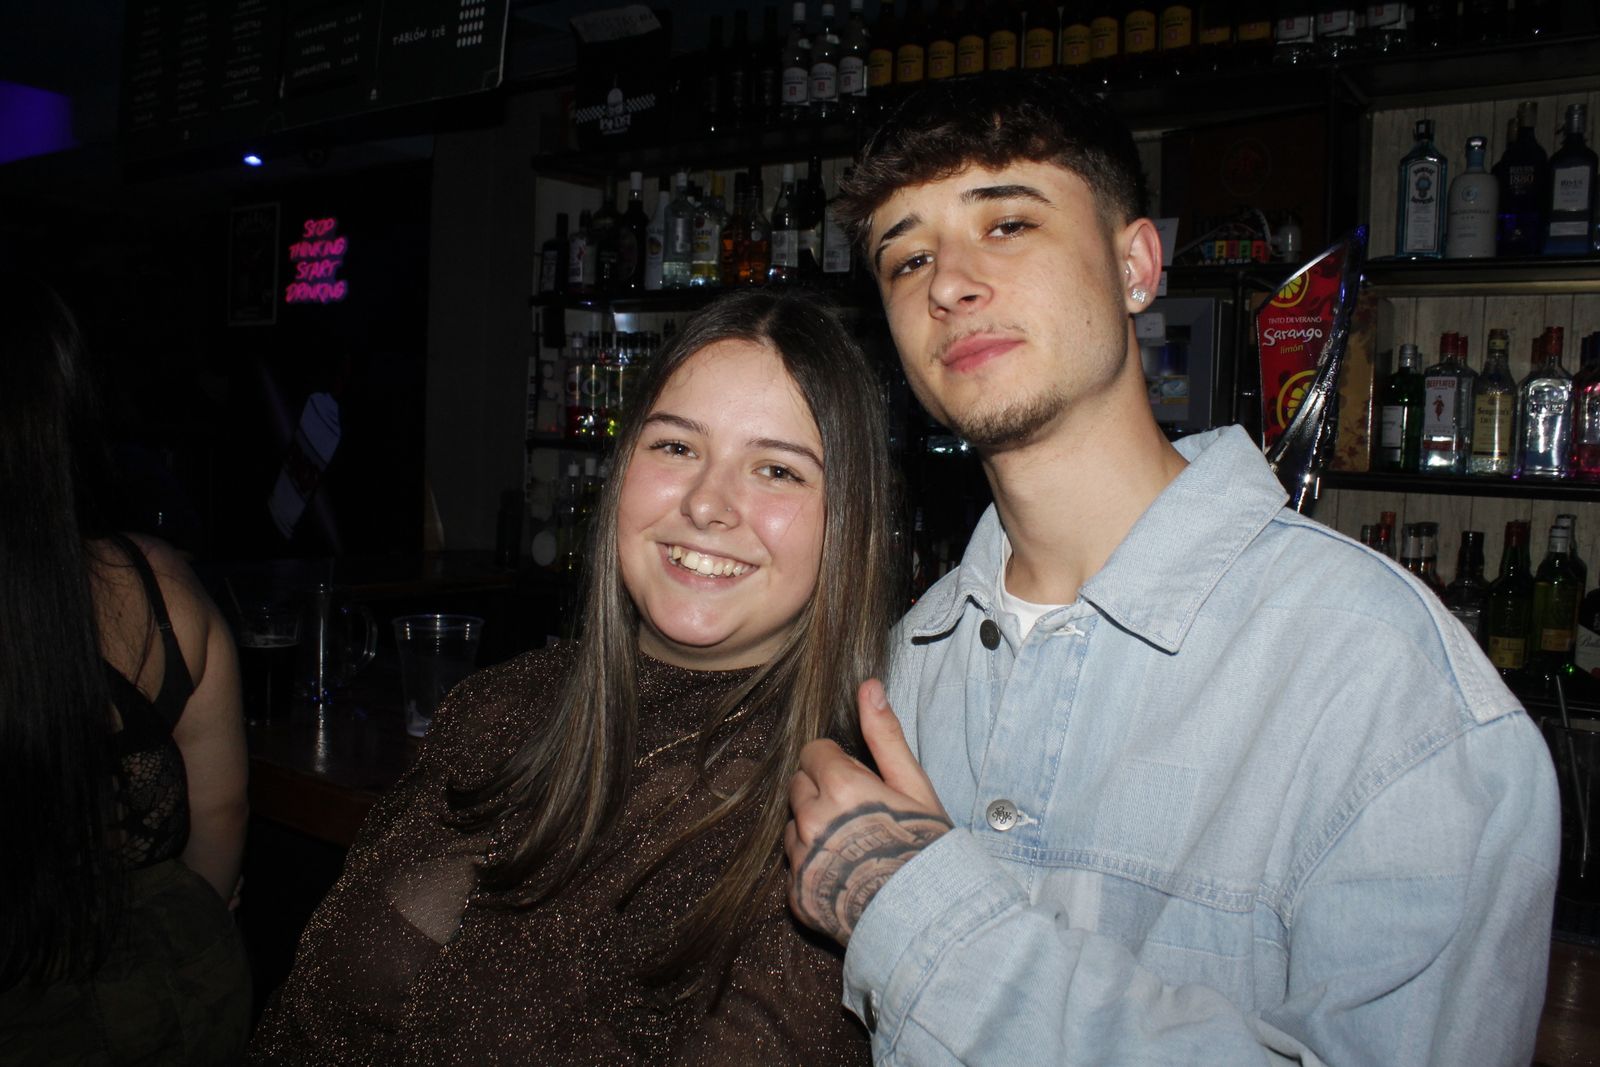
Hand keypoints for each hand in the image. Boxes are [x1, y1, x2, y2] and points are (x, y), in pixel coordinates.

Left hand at [785, 679, 951, 944]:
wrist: (929, 921)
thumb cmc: (927, 848)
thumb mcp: (914, 786)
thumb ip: (885, 735)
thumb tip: (869, 685)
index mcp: (839, 787)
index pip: (815, 753)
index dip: (840, 764)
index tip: (864, 785)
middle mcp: (810, 820)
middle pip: (800, 785)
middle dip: (823, 792)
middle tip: (862, 815)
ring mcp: (800, 860)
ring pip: (793, 825)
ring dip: (814, 828)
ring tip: (855, 847)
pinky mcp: (795, 895)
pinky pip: (794, 866)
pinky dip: (813, 866)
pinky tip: (846, 874)